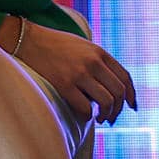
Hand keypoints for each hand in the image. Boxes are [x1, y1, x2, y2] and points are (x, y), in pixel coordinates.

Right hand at [13, 21, 136, 123]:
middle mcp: (92, 62)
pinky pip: (85, 107)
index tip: (130, 107)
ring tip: (100, 119)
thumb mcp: (81, 46)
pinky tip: (84, 115)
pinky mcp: (63, 83)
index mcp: (99, 52)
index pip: (125, 78)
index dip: (132, 95)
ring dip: (106, 114)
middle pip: (119, 92)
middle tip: (112, 117)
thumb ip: (97, 60)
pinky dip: (88, 115)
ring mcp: (78, 73)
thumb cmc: (53, 44)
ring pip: (106, 101)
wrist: (26, 39)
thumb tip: (110, 86)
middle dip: (119, 109)